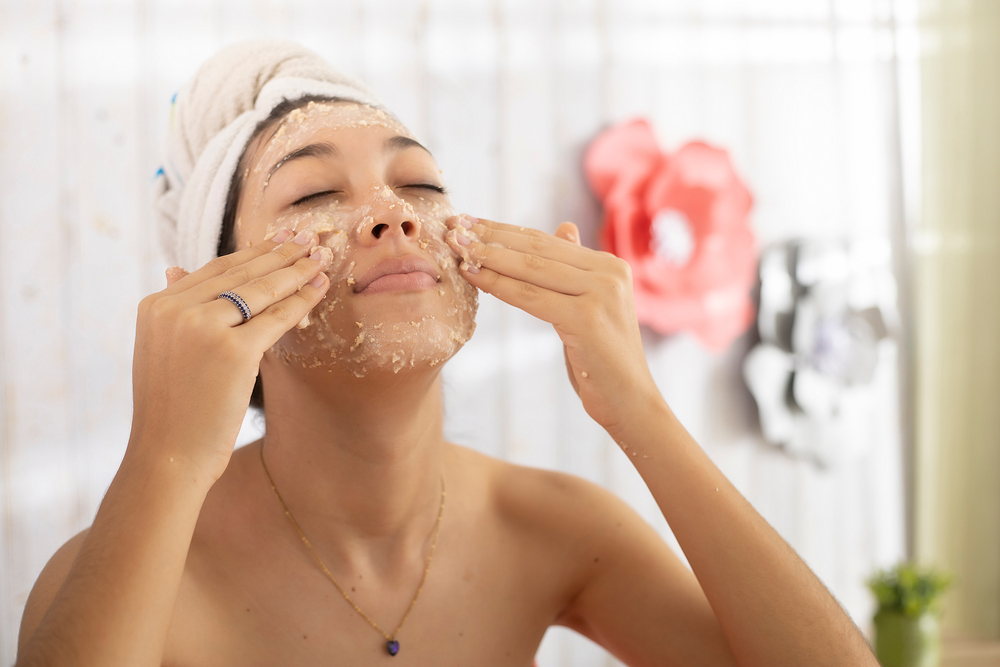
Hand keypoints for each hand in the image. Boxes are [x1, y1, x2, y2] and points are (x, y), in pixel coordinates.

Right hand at [128, 230, 330, 482]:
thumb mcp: (161, 348)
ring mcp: (203, 328)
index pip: (214, 269)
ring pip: (261, 290)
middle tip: (307, 240)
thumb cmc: (170, 409)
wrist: (167, 455)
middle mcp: (175, 309)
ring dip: (295, 271)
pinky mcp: (233, 351)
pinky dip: (302, 301)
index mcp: (155, 305)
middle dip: (279, 254)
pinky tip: (320, 288)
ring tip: (320, 258)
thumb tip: (174, 267)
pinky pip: (276, 318)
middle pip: (240, 273)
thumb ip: (175, 310)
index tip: (278, 241)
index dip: (251, 254)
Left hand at [445, 216, 660, 436]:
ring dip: (487, 255)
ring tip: (455, 244)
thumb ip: (576, 269)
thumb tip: (564, 228)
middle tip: (452, 224)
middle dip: (490, 235)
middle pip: (537, 249)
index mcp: (611, 266)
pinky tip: (471, 274)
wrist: (630, 403)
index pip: (546, 242)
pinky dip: (497, 284)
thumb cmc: (603, 360)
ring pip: (531, 269)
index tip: (469, 221)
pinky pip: (530, 296)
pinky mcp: (586, 317)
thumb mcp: (590, 307)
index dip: (505, 230)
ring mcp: (601, 293)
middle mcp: (609, 272)